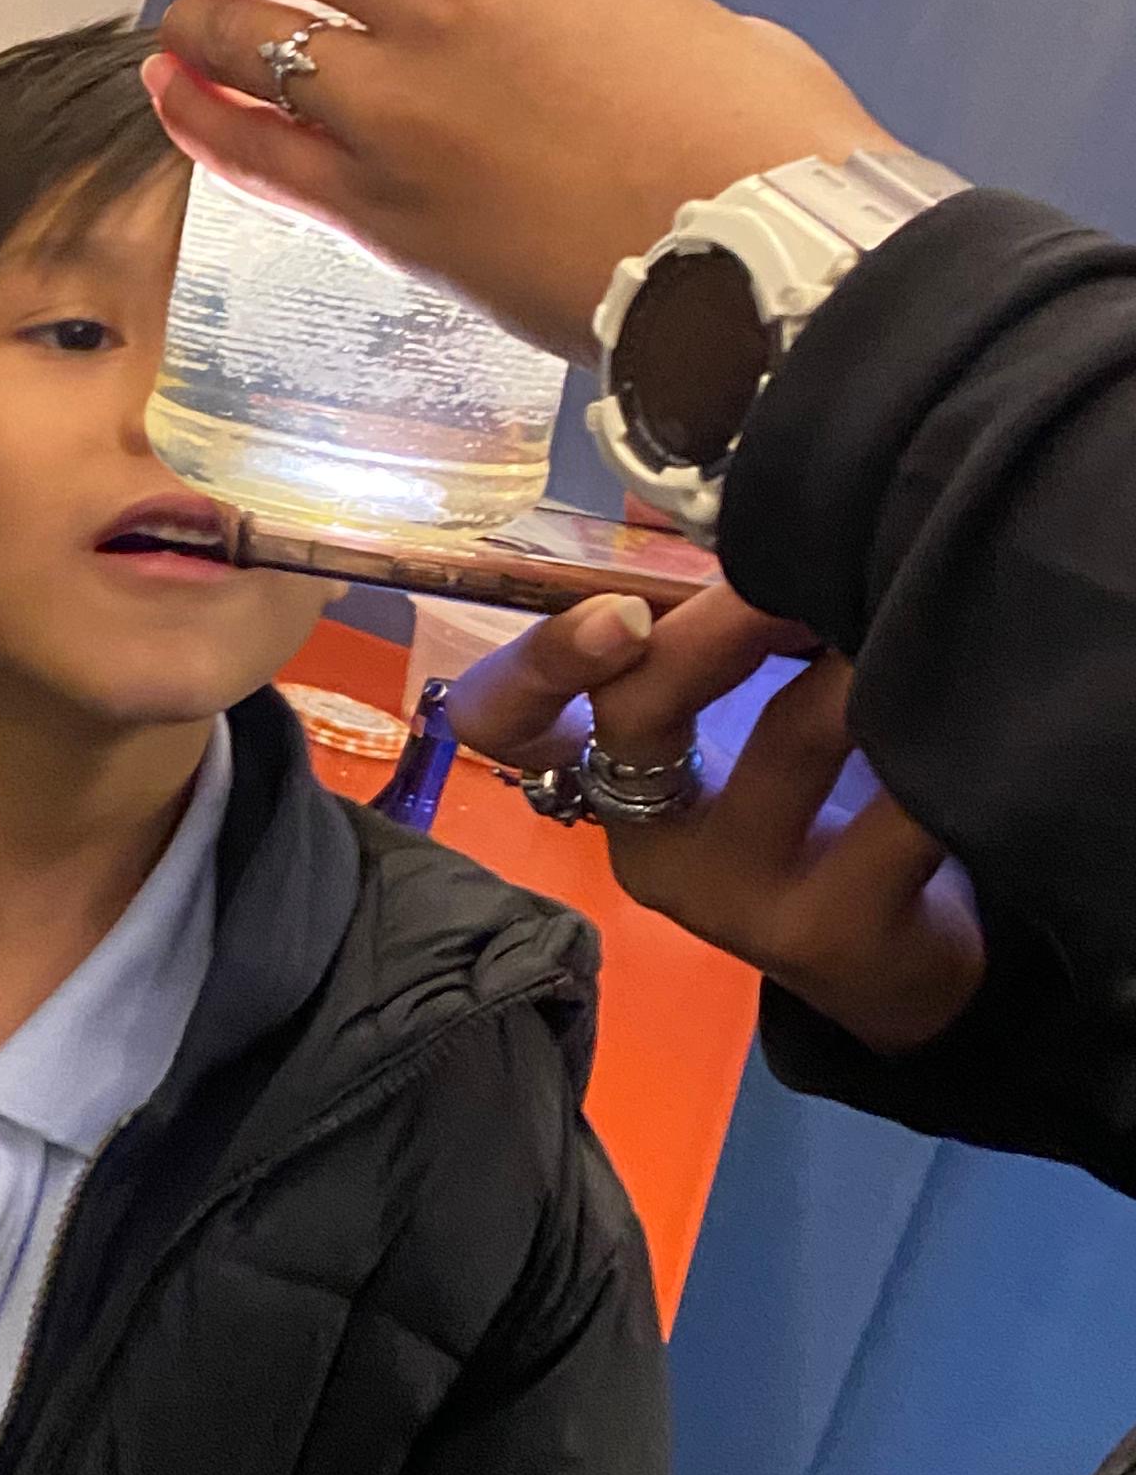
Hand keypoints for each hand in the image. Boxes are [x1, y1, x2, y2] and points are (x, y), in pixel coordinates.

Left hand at [147, 0, 897, 351]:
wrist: (753, 260)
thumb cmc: (751, 140)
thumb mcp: (667, 0)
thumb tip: (566, 1)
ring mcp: (397, 102)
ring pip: (233, 29)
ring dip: (198, 21)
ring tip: (198, 30)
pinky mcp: (376, 206)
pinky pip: (245, 148)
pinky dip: (194, 113)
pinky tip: (177, 93)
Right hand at [449, 584, 986, 1055]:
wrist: (898, 961)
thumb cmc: (817, 811)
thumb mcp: (746, 726)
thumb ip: (725, 640)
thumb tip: (765, 513)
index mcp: (609, 778)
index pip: (506, 720)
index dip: (540, 660)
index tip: (620, 613)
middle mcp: (649, 842)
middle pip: (638, 714)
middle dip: (723, 622)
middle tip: (800, 572)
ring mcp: (733, 898)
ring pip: (789, 738)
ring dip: (859, 658)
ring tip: (911, 611)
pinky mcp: (827, 934)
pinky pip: (895, 810)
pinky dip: (935, 738)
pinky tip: (968, 708)